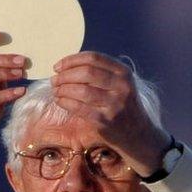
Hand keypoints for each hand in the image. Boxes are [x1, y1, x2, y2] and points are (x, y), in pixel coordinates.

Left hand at [51, 52, 170, 176]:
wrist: (137, 133)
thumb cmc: (122, 105)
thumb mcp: (119, 84)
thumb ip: (100, 72)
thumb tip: (66, 66)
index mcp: (123, 72)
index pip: (93, 58)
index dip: (71, 60)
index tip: (58, 66)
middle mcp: (121, 86)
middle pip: (86, 72)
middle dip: (65, 75)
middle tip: (54, 80)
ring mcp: (114, 104)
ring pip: (81, 90)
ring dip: (63, 89)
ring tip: (56, 90)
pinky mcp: (105, 121)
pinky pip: (79, 108)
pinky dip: (65, 102)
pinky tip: (60, 101)